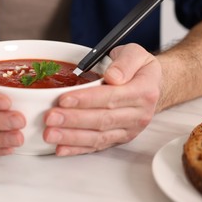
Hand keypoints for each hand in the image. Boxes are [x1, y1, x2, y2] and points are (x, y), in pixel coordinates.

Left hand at [43, 43, 160, 155]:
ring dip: (72, 137)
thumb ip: (125, 62)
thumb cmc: (138, 68)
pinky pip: (97, 146)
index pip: (111, 96)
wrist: (152, 85)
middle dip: (73, 120)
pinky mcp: (119, 139)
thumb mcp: (136, 53)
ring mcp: (129, 130)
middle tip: (50, 118)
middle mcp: (138, 114)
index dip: (86, 99)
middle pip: (102, 119)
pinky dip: (77, 149)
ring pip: (98, 136)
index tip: (64, 99)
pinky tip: (61, 148)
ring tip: (50, 134)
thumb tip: (113, 77)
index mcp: (143, 91)